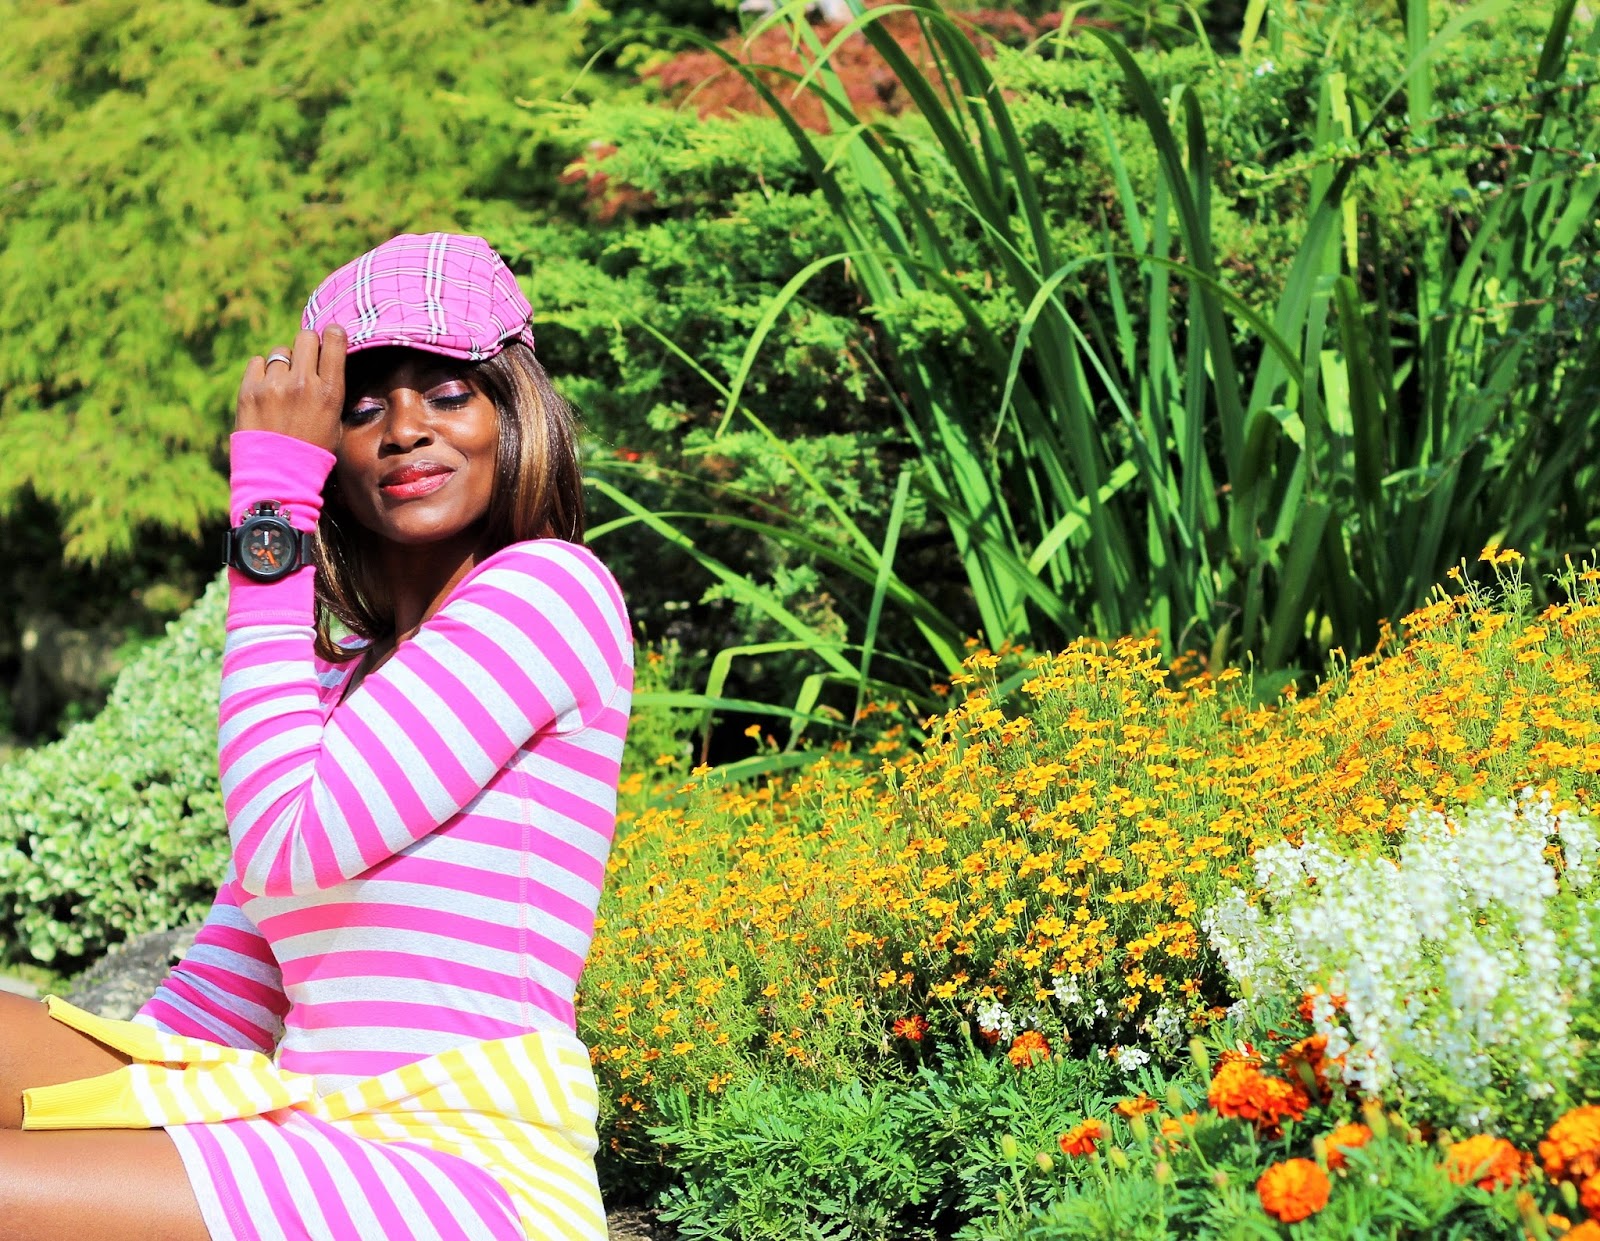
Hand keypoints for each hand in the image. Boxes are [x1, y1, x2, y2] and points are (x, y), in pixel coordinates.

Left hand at [235, 326, 346, 452]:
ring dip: (283, 364)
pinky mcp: (249, 390)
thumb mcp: (334, 421)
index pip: (334, 339)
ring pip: (280, 352)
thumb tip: (324, 361)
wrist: (278, 477)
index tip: (330, 338)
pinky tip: (267, 391)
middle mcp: (303, 383)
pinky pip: (258, 362)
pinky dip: (263, 372)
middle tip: (304, 362)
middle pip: (305, 337)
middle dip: (307, 346)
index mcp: (330, 392)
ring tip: (282, 387)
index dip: (332, 335)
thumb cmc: (312, 452)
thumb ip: (329, 388)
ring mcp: (274, 386)